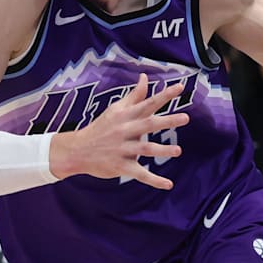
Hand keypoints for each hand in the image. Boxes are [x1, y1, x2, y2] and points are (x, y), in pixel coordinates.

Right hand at [49, 73, 189, 188]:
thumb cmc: (101, 127)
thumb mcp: (116, 109)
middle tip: (185, 118)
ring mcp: (122, 149)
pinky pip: (139, 174)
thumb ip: (134, 95)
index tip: (180, 87)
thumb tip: (145, 77)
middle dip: (166, 121)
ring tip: (178, 151)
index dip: (164, 95)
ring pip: (145, 149)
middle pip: (148, 124)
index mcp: (125, 115)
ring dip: (162, 150)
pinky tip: (168, 184)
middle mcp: (124, 130)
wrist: (77, 150)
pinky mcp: (121, 166)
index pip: (147, 103)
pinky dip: (154, 180)